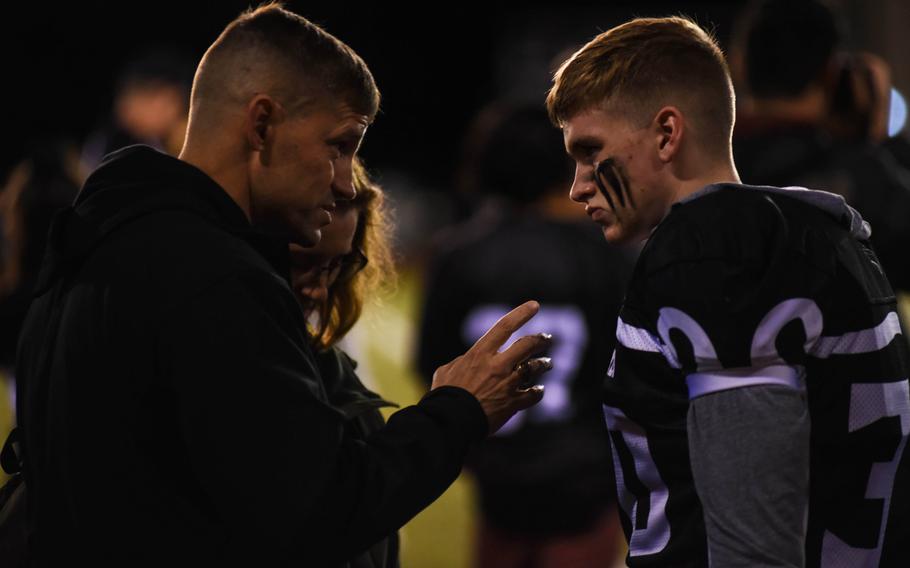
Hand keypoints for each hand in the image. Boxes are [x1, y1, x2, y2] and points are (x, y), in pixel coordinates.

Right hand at [431, 301, 552, 433]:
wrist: (451, 420)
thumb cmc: (445, 394)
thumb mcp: (447, 370)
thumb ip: (463, 362)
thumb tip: (468, 361)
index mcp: (480, 354)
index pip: (505, 326)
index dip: (522, 313)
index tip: (535, 305)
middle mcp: (498, 366)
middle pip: (527, 345)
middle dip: (540, 339)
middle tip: (546, 338)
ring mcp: (508, 384)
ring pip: (534, 368)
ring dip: (543, 364)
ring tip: (548, 363)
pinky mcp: (513, 403)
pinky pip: (533, 395)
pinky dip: (537, 392)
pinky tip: (539, 390)